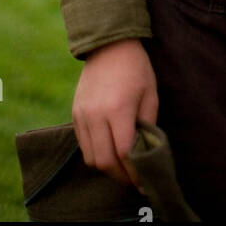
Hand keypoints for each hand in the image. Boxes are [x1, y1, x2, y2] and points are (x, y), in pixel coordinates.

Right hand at [72, 37, 158, 185]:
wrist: (108, 45)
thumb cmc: (136, 68)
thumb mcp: (150, 93)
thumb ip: (148, 124)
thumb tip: (145, 151)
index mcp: (118, 108)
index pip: (123, 152)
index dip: (134, 171)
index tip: (144, 180)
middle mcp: (96, 114)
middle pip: (104, 160)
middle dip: (120, 175)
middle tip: (134, 179)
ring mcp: (82, 115)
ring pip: (90, 157)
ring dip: (107, 167)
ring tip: (122, 167)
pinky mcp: (75, 113)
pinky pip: (82, 145)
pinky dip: (95, 153)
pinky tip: (108, 150)